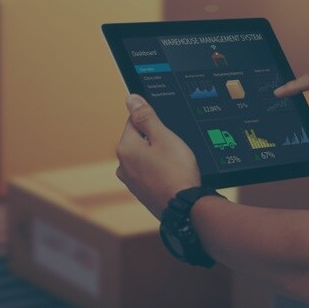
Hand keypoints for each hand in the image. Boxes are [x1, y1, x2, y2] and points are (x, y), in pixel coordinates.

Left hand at [116, 94, 200, 217]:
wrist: (186, 208)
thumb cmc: (177, 171)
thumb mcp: (164, 137)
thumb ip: (146, 116)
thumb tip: (131, 98)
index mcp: (125, 148)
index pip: (134, 121)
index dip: (154, 123)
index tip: (167, 132)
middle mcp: (123, 165)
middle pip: (140, 140)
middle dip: (156, 141)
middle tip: (174, 150)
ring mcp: (131, 181)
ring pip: (146, 158)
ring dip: (159, 157)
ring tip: (175, 165)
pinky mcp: (141, 193)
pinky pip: (150, 173)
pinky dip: (161, 172)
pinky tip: (173, 176)